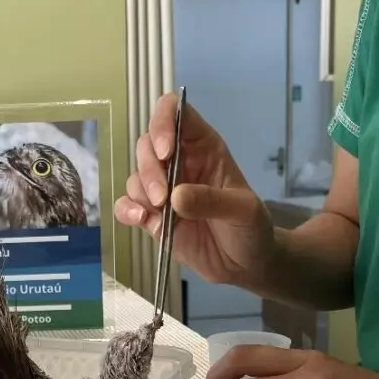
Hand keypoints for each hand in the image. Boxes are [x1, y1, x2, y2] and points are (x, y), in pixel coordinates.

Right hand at [113, 91, 273, 284]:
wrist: (245, 265)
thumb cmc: (251, 228)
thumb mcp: (243, 211)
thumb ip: (212, 201)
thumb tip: (175, 197)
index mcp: (203, 148)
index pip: (175, 113)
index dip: (163, 123)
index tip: (165, 151)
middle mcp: (179, 162)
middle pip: (147, 145)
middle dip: (150, 169)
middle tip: (163, 199)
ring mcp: (163, 189)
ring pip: (135, 175)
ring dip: (141, 193)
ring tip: (157, 216)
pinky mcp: (151, 215)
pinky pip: (127, 204)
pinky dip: (127, 209)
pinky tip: (140, 220)